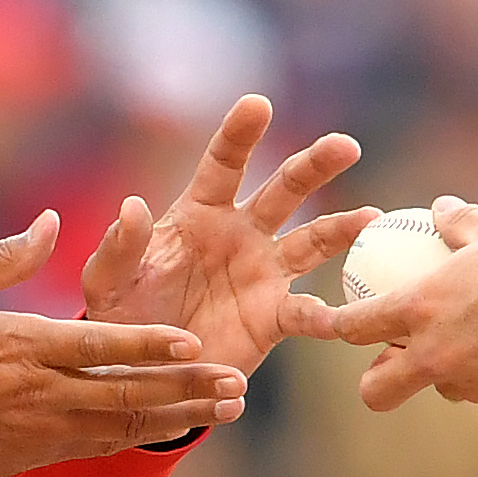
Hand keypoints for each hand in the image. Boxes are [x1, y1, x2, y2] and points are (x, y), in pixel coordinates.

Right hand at [0, 219, 258, 476]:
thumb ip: (6, 256)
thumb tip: (52, 222)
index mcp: (23, 345)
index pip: (99, 346)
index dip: (148, 345)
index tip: (191, 341)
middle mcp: (43, 392)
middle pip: (129, 393)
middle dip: (188, 388)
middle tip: (236, 381)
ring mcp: (44, 429)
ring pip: (127, 425)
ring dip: (182, 416)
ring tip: (228, 407)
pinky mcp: (39, 453)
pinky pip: (104, 446)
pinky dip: (146, 435)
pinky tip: (179, 426)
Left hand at [76, 95, 369, 378]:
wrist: (141, 371)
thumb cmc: (121, 316)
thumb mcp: (107, 283)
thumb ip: (119, 248)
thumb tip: (131, 206)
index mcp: (199, 214)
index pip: (223, 164)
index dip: (240, 134)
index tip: (257, 104)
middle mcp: (240, 235)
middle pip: (285, 190)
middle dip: (314, 166)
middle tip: (345, 146)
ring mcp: (263, 274)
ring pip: (312, 241)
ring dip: (341, 229)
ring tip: (370, 218)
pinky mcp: (273, 318)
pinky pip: (306, 313)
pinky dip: (327, 317)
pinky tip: (346, 318)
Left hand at [328, 200, 477, 411]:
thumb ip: (460, 224)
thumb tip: (441, 208)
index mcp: (422, 307)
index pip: (355, 327)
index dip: (339, 327)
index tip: (338, 324)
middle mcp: (437, 353)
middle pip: (376, 390)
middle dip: (377, 382)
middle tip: (394, 361)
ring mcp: (471, 383)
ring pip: (441, 389)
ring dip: (448, 372)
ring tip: (477, 340)